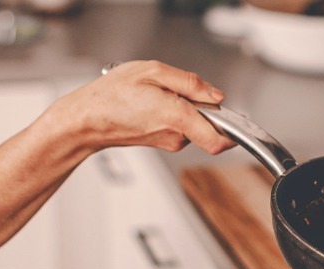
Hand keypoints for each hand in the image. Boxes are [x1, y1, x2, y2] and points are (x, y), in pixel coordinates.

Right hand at [43, 60, 235, 154]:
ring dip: (186, 107)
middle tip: (180, 91)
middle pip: (210, 124)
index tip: (237, 118)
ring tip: (159, 95)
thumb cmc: (112, 95)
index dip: (234, 130)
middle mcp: (177, 136)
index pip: (220, 139)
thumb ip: (190, 83)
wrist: (87, 119)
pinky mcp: (165, 142)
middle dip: (203, 105)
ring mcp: (171, 142)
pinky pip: (182, 126)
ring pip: (195, 124)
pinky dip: (175, 113)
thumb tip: (216, 95)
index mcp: (178, 117)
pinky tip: (154, 104)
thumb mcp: (153, 71)